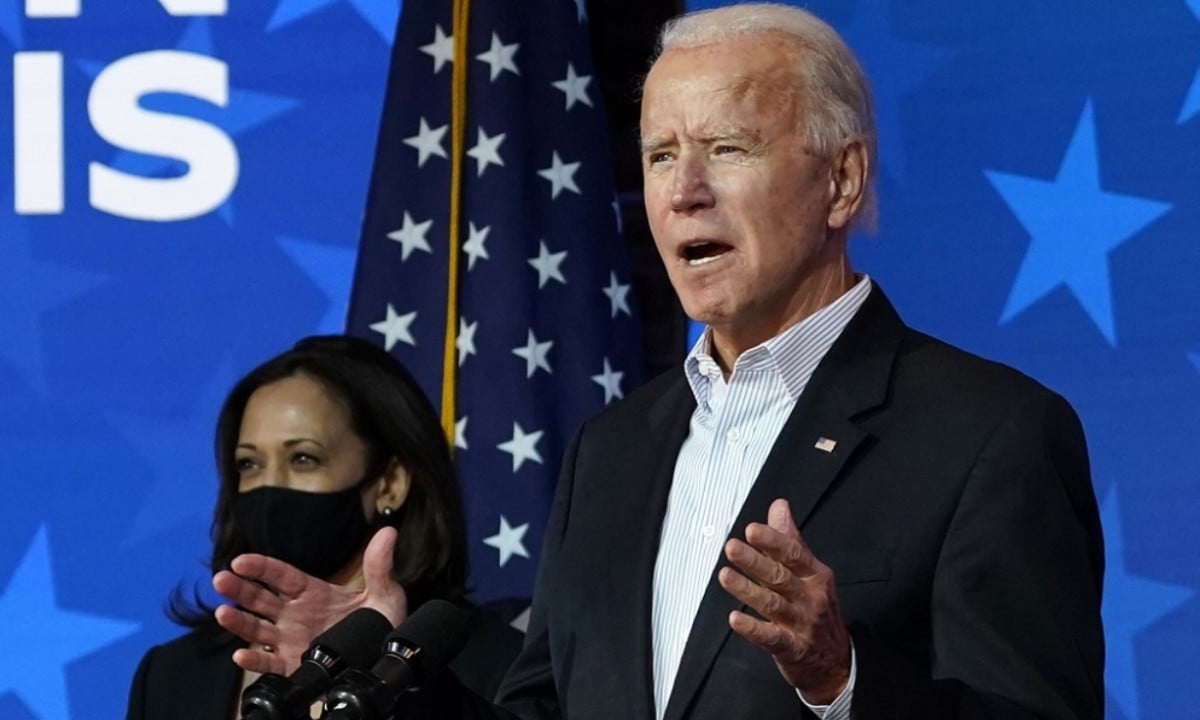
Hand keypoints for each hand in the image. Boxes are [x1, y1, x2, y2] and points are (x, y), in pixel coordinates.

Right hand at [211, 526, 407, 675]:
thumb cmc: (381, 622)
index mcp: (313, 593)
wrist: (387, 657)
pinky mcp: (294, 666)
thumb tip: (389, 532)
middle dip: (239, 590)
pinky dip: (254, 662)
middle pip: (261, 599)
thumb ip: (379, 565)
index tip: (240, 561)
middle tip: (220, 580)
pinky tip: (241, 656)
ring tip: (222, 614)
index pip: (281, 576)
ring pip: (258, 630)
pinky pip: (269, 664)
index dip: (261, 567)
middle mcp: (296, 615)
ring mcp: (292, 640)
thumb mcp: (384, 592)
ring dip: (238, 622)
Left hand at [717, 498, 850, 703]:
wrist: (837, 662)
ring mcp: (802, 624)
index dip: (773, 541)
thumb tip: (779, 505)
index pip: (794, 554)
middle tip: (731, 547)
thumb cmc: (818, 608)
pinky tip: (734, 619)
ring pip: (772, 604)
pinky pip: (771, 638)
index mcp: (815, 575)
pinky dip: (752, 629)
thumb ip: (792, 540)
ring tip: (724, 576)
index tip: (751, 529)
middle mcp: (810, 597)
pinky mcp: (792, 648)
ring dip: (747, 590)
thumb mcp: (811, 573)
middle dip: (755, 562)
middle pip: (780, 577)